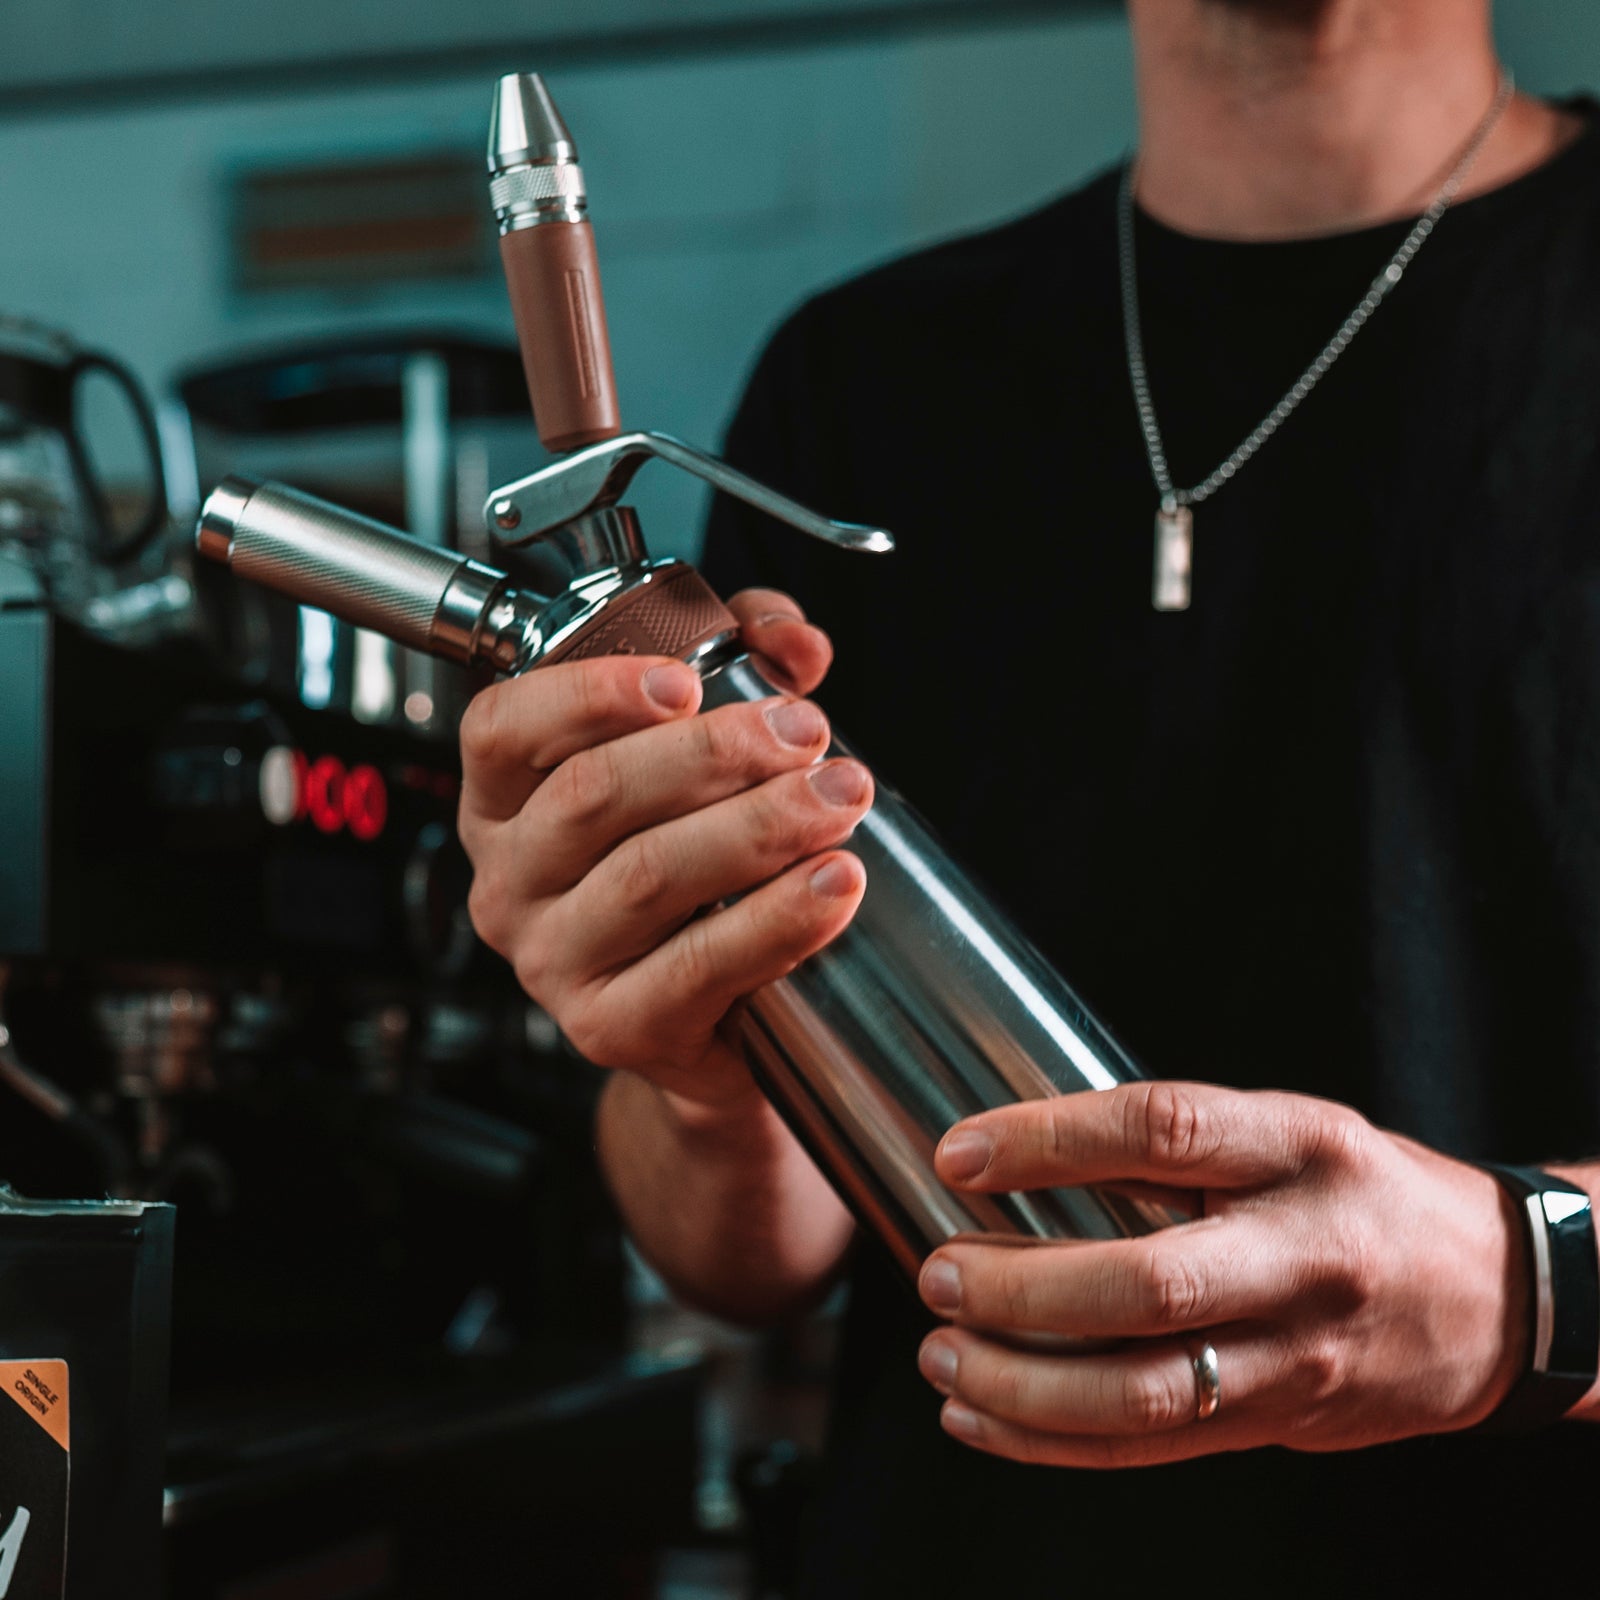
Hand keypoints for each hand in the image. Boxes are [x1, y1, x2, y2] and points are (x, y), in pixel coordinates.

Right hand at [458, 589, 872, 1108]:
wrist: (716, 1018)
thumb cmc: (697, 870)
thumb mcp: (707, 750)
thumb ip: (744, 665)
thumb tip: (792, 641)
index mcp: (507, 799)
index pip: (503, 728)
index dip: (589, 695)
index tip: (685, 682)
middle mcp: (511, 880)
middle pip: (592, 794)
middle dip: (714, 754)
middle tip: (805, 735)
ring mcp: (553, 961)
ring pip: (647, 876)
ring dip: (758, 827)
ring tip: (838, 800)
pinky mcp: (612, 1027)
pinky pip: (695, 967)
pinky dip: (777, 920)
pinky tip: (833, 885)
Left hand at [914, 1081, 1527, 1466]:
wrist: (1497, 1297)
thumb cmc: (1359, 1192)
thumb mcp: (1288, 1129)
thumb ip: (1178, 1144)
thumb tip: (1017, 1152)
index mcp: (1300, 1148)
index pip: (1163, 1129)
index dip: (1050, 1141)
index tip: (960, 1152)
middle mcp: (1303, 1253)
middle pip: (1148, 1284)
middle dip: (1023, 1288)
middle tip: (941, 1272)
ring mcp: (1296, 1353)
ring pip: (1143, 1391)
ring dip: (1021, 1383)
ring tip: (942, 1351)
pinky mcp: (1279, 1423)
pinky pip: (1152, 1446)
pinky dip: (1049, 1440)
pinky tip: (977, 1415)